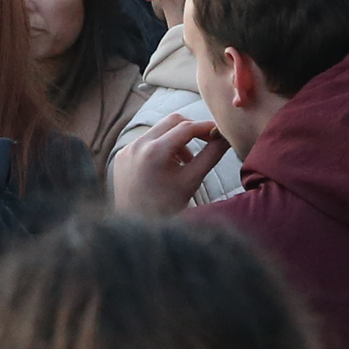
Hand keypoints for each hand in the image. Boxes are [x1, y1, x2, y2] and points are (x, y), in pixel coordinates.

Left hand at [109, 114, 225, 215]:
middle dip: (191, 129)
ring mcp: (127, 149)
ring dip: (176, 138)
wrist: (137, 227)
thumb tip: (226, 137)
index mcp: (155, 151)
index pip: (186, 127)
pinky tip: (168, 165)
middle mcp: (138, 145)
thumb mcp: (192, 180)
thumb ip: (211, 155)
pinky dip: (161, 146)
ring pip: (159, 130)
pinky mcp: (122, 155)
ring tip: (185, 161)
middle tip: (206, 140)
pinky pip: (146, 141)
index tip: (218, 133)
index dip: (206, 127)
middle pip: (172, 121)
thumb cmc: (167, 207)